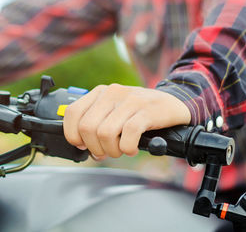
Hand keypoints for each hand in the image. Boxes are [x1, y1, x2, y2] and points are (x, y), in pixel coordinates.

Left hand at [63, 84, 190, 158]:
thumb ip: (97, 123)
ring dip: (112, 150)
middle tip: (106, 152)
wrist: (173, 103)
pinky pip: (128, 134)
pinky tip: (132, 148)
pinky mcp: (146, 110)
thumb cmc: (140, 112)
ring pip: (105, 133)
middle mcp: (112, 93)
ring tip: (121, 150)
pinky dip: (128, 148)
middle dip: (94, 147)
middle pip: (87, 127)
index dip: (73, 135)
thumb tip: (81, 145)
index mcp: (100, 92)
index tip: (83, 146)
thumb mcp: (114, 111)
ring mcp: (129, 100)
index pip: (72, 113)